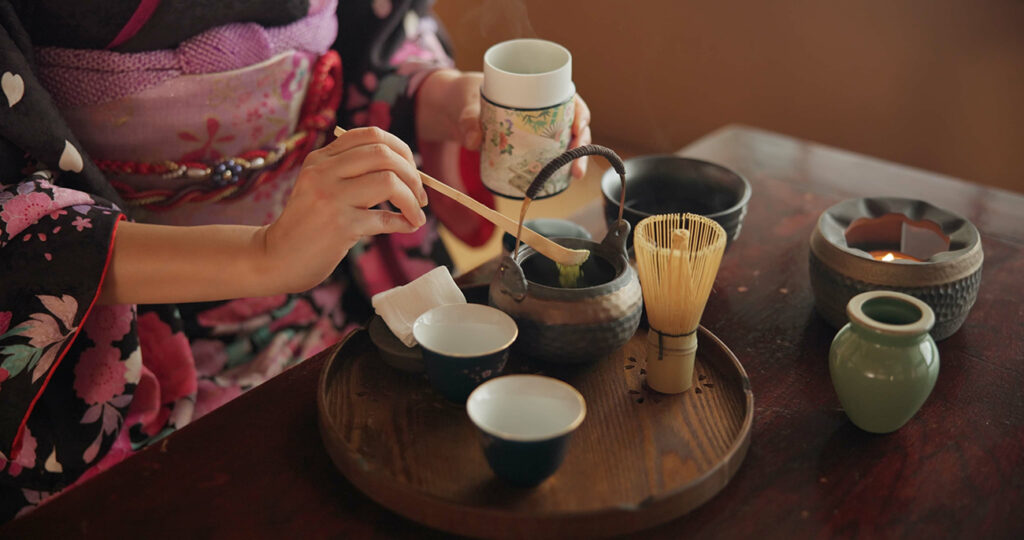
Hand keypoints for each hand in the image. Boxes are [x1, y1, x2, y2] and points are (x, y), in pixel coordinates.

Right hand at [262, 127, 428, 291]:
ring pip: (388, 181)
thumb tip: (408, 173)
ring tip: (416, 214)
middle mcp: (323, 172)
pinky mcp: (340, 225)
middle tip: (421, 196)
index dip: (401, 150)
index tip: (412, 171)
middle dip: (412, 174)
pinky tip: (408, 226)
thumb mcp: (321, 188)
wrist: (276, 258)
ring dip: (412, 200)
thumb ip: (353, 174)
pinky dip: (404, 222)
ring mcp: (330, 197)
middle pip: (383, 154)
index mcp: (320, 158)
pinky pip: (384, 218)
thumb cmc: (308, 225)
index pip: (370, 135)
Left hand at [416, 69, 592, 178]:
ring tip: (574, 176)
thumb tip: (474, 141)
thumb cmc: (464, 97)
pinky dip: (557, 168)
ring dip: (574, 160)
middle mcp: (541, 111)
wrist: (452, 110)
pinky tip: (562, 181)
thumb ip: (468, 121)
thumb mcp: (466, 104)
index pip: (568, 99)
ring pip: (564, 143)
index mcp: (535, 90)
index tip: (578, 126)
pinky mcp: (526, 147)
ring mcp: (535, 130)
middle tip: (577, 166)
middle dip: (581, 145)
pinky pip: (547, 156)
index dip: (580, 112)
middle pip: (572, 125)